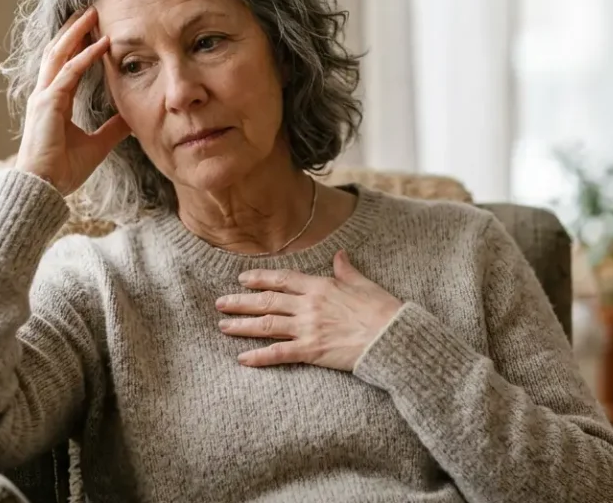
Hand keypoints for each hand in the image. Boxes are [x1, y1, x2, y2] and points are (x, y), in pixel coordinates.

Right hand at [15, 8, 130, 195]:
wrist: (45, 188)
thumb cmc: (63, 170)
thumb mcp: (97, 145)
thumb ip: (112, 130)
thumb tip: (132, 119)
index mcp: (54, 101)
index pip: (66, 64)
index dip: (79, 45)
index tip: (95, 28)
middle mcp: (45, 94)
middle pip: (58, 51)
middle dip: (74, 29)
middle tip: (91, 9)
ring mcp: (44, 97)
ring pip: (59, 54)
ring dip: (77, 33)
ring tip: (93, 14)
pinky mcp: (47, 104)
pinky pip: (69, 73)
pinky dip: (85, 57)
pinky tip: (101, 44)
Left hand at [215, 250, 403, 370]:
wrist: (392, 337)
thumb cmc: (382, 310)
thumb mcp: (363, 283)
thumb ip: (346, 270)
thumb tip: (339, 254)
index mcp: (321, 286)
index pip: (283, 279)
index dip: (260, 279)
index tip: (243, 279)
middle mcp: (309, 305)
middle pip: (267, 301)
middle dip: (241, 302)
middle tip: (221, 304)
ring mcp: (308, 328)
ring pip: (267, 324)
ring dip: (242, 325)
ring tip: (223, 326)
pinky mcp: (312, 351)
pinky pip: (279, 353)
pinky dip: (259, 356)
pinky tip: (242, 358)